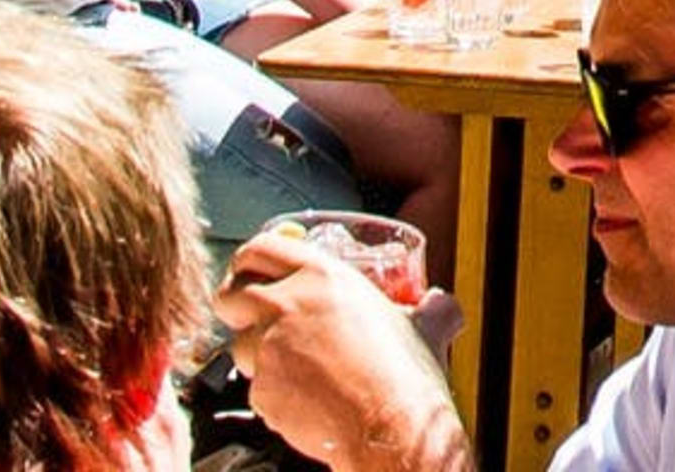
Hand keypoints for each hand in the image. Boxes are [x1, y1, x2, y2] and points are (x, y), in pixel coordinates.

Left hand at [218, 232, 467, 471]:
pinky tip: (304, 396)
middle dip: (236, 304)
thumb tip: (442, 305)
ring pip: (239, 344)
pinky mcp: (262, 390)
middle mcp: (289, 304)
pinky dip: (273, 392)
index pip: (261, 247)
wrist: (391, 428)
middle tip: (250, 314)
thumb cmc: (405, 377)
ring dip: (257, 354)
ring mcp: (270, 348)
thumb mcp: (425, 326)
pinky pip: (255, 387)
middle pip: (232, 292)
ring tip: (292, 366)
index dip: (249, 259)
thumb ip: (430, 308)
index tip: (249, 268)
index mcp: (323, 275)